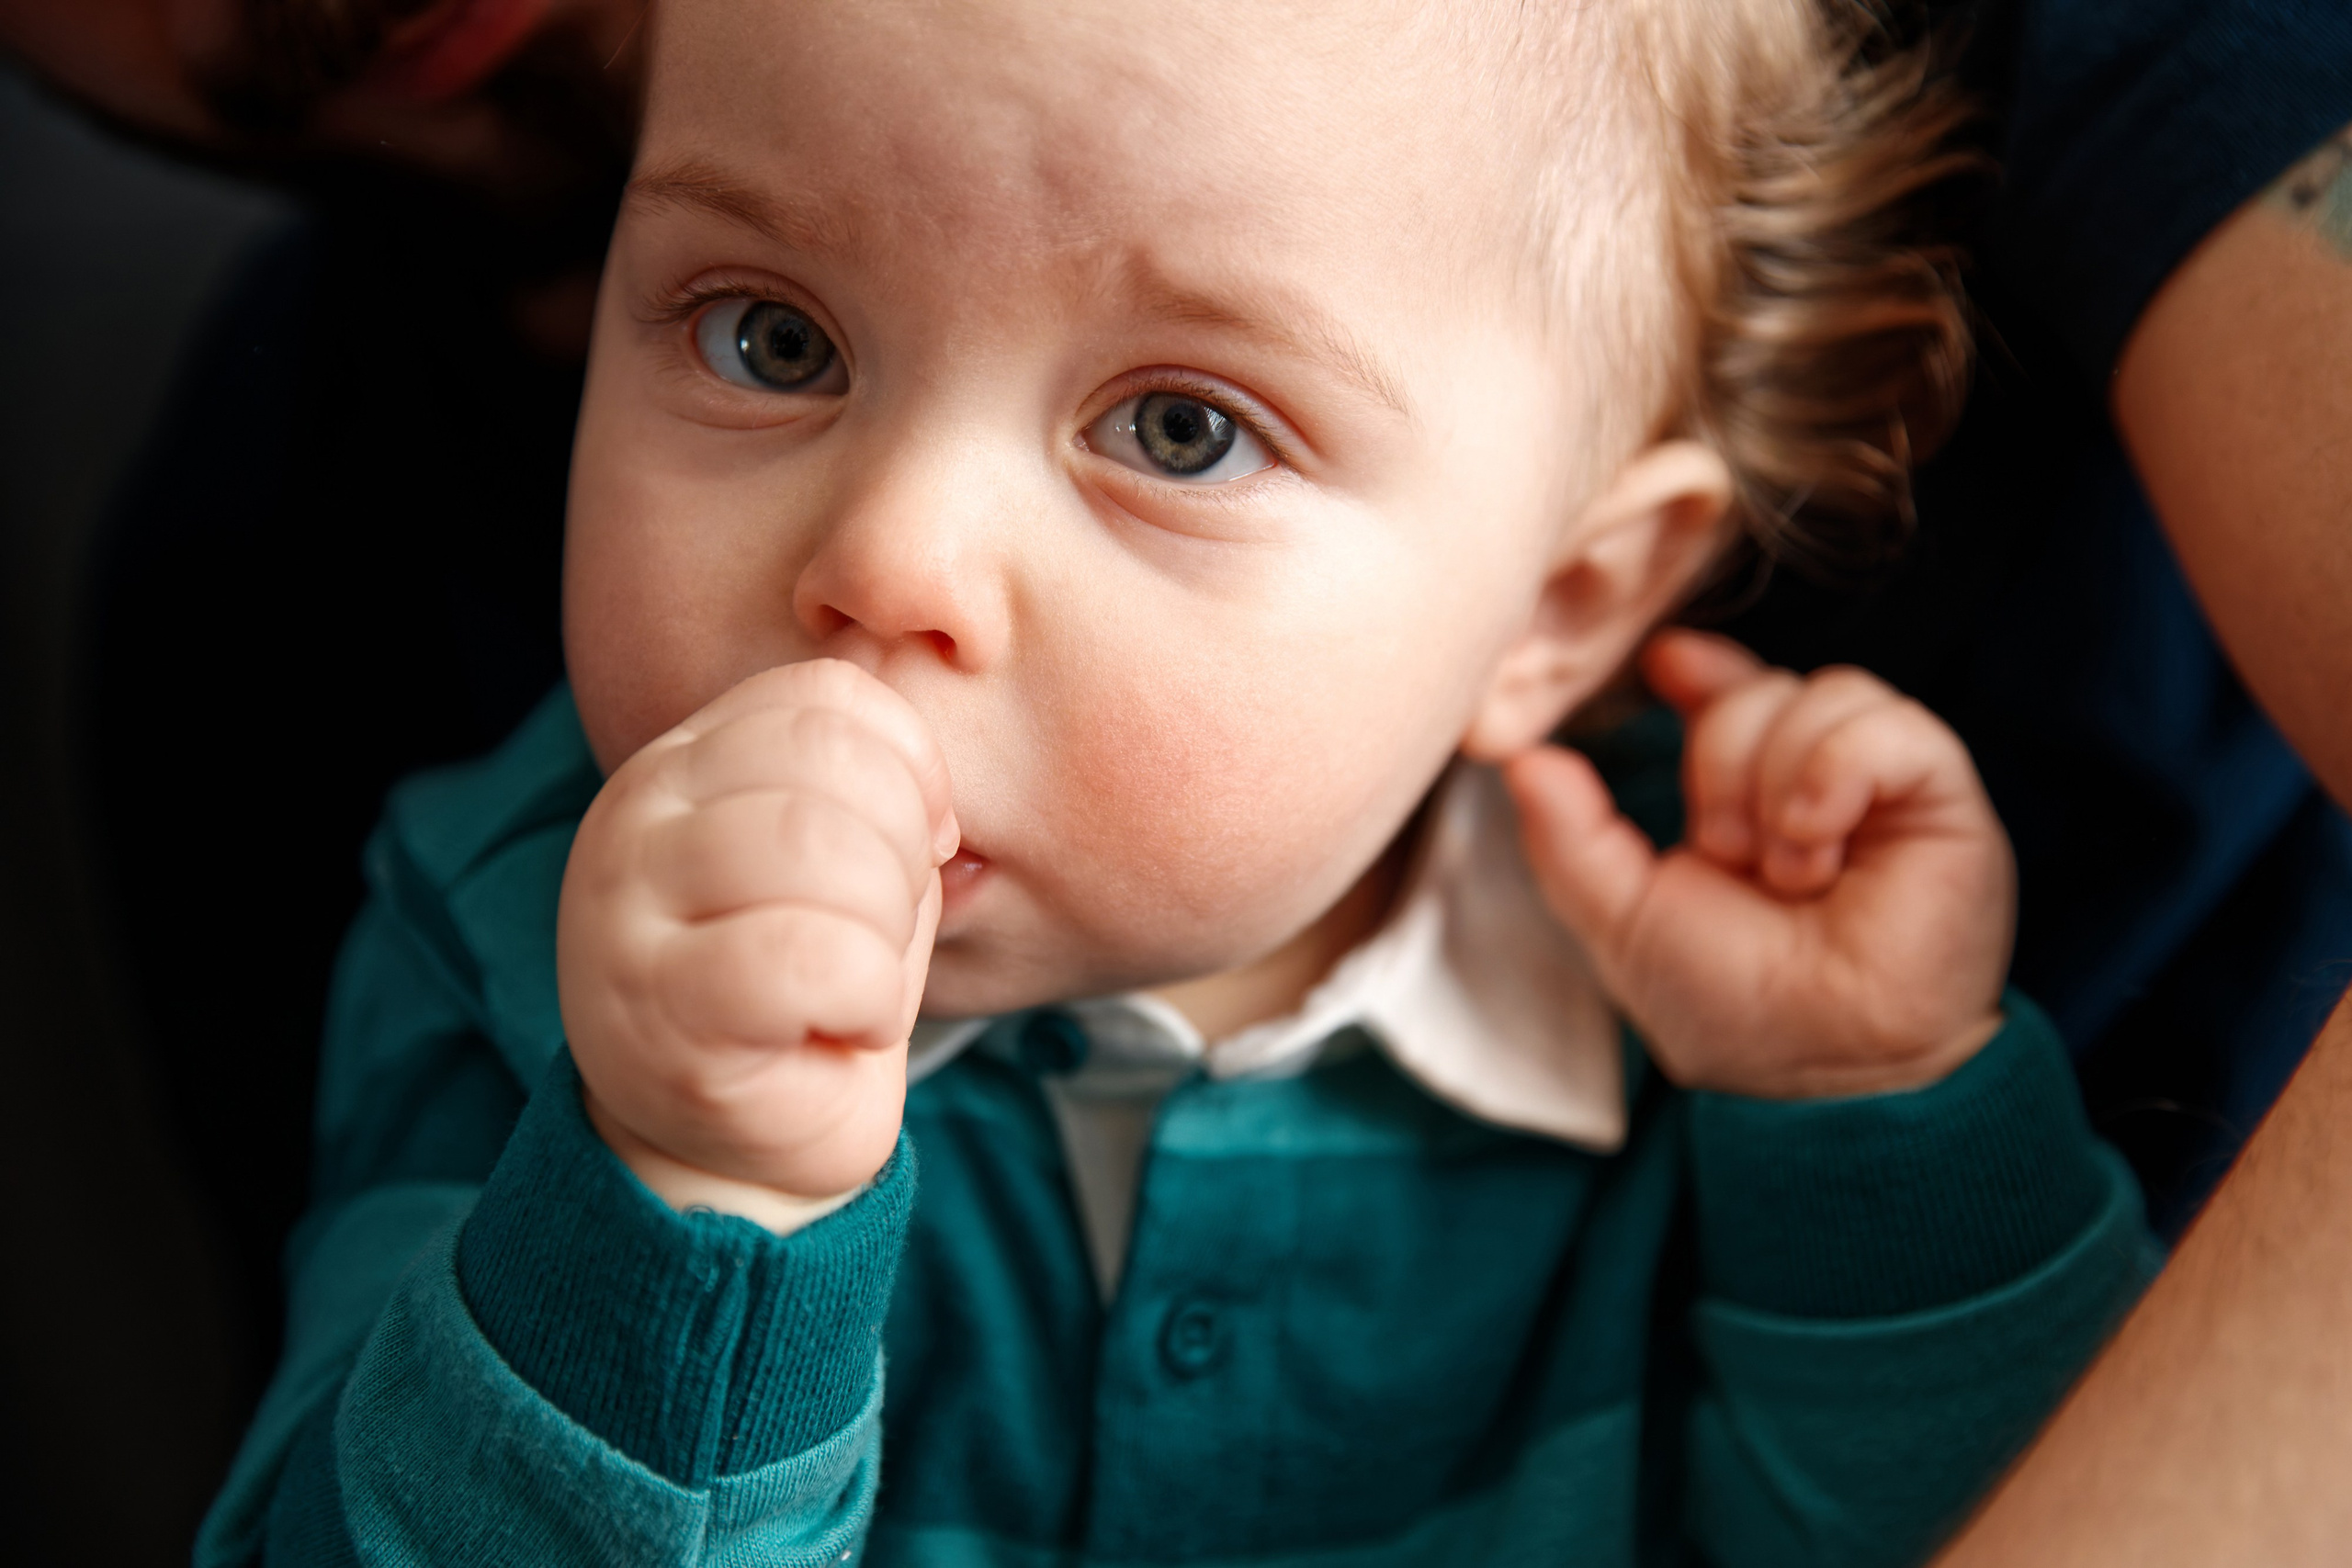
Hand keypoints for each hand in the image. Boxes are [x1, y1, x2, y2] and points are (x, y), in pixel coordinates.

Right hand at [556, 660, 957, 1221]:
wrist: (734, 1155)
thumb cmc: (806, 998)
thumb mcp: (853, 868)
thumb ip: (880, 794)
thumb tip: (933, 794)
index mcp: (686, 761)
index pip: (826, 696)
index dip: (911, 768)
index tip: (920, 849)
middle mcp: (639, 815)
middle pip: (829, 761)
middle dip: (903, 856)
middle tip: (884, 934)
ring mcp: (629, 909)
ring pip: (819, 847)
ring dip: (886, 931)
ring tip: (861, 986)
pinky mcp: (657, 1010)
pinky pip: (808, 957)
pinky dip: (869, 998)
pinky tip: (846, 1030)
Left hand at [1503, 631, 2013, 1098]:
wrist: (1824, 1071)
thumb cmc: (1730, 1007)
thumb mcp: (1621, 919)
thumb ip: (1569, 836)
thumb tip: (1522, 756)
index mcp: (1744, 798)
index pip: (1725, 692)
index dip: (1700, 668)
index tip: (1664, 664)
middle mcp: (1815, 780)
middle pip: (1756, 690)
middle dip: (1719, 764)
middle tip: (1729, 856)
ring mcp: (1883, 784)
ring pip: (1821, 693)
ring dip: (1776, 782)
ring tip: (1788, 871)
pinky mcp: (1942, 793)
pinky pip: (1888, 724)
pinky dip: (1835, 773)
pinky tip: (1820, 842)